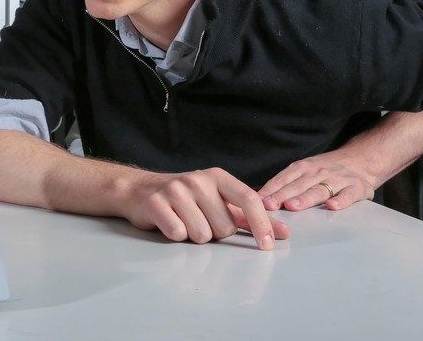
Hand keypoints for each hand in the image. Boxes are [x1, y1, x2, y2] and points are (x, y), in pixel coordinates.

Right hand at [122, 167, 289, 250]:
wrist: (138, 190)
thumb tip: (284, 232)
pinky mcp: (155, 203)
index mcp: (217, 176)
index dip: (262, 224)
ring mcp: (175, 190)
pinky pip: (178, 234)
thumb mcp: (217, 201)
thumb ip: (249, 217)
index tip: (268, 245)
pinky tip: (168, 222)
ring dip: (194, 236)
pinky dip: (175, 235)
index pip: (249, 199)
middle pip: (224, 227)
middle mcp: (197, 179)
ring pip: (201, 234)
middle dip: (214, 232)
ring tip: (183, 221)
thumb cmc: (184, 199)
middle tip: (198, 219)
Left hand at [257, 151, 374, 211]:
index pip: (283, 179)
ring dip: (305, 198)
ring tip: (293, 206)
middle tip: (269, 205)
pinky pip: (348, 195)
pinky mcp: (356, 188)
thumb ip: (284, 183)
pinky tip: (332, 207)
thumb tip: (256, 194)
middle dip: (282, 195)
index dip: (270, 190)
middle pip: (298, 185)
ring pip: (320, 190)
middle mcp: (318, 172)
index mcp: (303, 167)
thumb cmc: (325, 170)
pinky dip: (341, 200)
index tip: (258, 201)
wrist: (361, 160)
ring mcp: (338, 179)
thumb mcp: (303, 170)